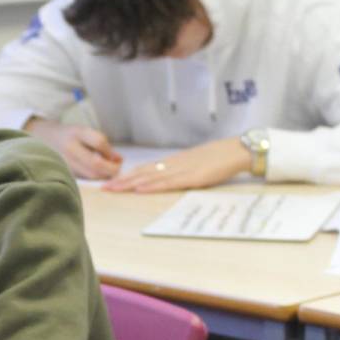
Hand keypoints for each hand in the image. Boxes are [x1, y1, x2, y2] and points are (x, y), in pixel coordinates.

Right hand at [24, 117, 122, 179]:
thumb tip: (119, 160)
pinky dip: (95, 177)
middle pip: (96, 164)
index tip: (116, 157)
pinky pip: (85, 178)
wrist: (45, 138)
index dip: (111, 152)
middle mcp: (70, 148)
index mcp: (77, 133)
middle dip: (111, 169)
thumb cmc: (70, 135)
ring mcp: (66, 162)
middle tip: (117, 168)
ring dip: (104, 175)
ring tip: (109, 170)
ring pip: (91, 175)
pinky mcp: (65, 172)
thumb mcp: (85, 132)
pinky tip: (98, 173)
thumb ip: (102, 144)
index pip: (99, 142)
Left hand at [102, 137, 250, 192]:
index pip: (144, 169)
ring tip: (114, 189)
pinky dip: (152, 186)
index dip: (126, 176)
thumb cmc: (217, 158)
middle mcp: (172, 165)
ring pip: (150, 177)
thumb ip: (179, 172)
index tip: (110, 182)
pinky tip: (140, 188)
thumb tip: (165, 180)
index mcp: (172, 163)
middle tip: (103, 188)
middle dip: (121, 181)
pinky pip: (168, 182)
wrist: (236, 150)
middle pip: (142, 173)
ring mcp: (181, 170)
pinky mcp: (192, 177)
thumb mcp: (194, 165)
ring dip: (130, 184)